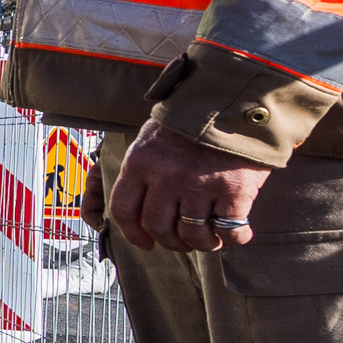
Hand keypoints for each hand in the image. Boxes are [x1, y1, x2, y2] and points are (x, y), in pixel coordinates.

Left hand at [110, 124, 269, 254]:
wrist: (235, 98)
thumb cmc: (191, 121)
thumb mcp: (150, 137)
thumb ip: (136, 170)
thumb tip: (106, 207)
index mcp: (140, 162)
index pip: (123, 210)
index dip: (132, 234)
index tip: (144, 244)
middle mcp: (166, 175)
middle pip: (158, 227)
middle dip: (171, 242)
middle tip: (183, 241)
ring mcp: (200, 184)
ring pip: (193, 235)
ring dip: (202, 244)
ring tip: (211, 239)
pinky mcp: (234, 189)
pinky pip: (229, 230)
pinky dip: (233, 237)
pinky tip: (236, 233)